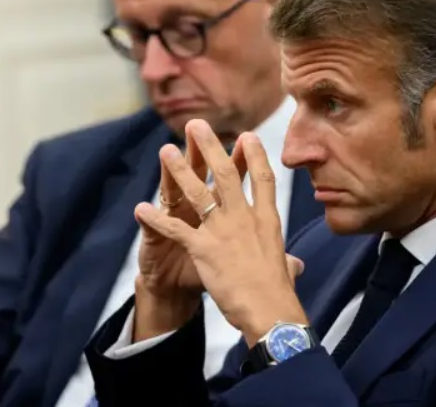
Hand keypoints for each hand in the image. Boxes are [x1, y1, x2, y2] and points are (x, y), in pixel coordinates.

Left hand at [135, 119, 306, 345]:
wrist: (269, 309)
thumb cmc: (279, 291)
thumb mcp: (286, 268)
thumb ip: (288, 262)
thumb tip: (294, 266)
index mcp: (267, 220)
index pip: (263, 179)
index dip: (254, 155)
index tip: (247, 135)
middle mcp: (245, 219)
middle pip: (227, 175)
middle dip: (210, 148)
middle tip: (197, 126)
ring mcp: (224, 231)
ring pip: (198, 193)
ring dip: (179, 170)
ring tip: (166, 150)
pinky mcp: (204, 249)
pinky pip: (175, 229)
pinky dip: (156, 219)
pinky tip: (141, 208)